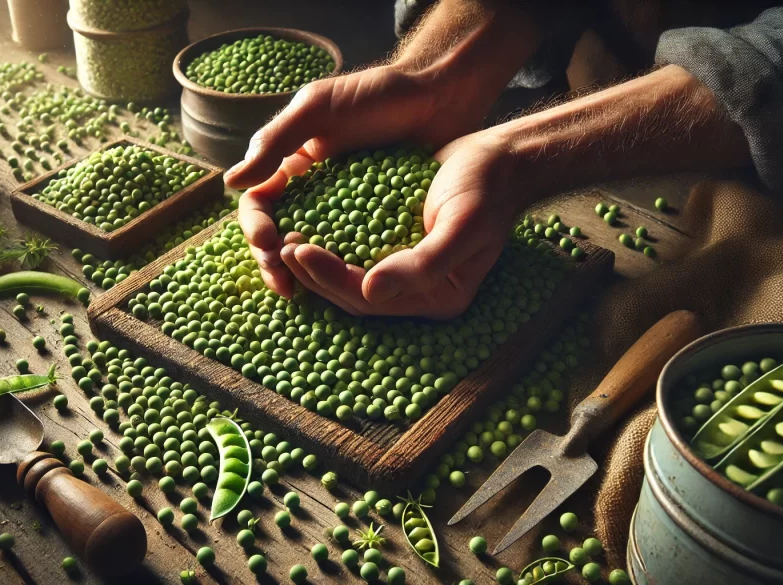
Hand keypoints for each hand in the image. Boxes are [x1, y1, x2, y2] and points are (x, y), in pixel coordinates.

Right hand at [231, 64, 499, 299]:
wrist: (439, 95)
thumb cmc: (376, 93)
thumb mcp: (318, 108)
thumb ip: (276, 141)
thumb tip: (231, 184)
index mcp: (290, 163)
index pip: (259, 203)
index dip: (256, 226)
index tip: (268, 242)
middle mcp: (311, 189)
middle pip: (279, 234)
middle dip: (275, 261)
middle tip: (284, 281)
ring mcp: (344, 208)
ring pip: (313, 248)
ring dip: (304, 273)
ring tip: (306, 291)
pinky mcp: (375, 221)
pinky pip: (352, 251)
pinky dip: (344, 269)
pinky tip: (348, 286)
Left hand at [280, 132, 521, 317]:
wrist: (501, 160)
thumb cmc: (486, 189)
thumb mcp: (461, 225)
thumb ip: (421, 264)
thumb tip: (370, 291)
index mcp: (439, 297)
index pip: (371, 300)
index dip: (330, 279)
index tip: (298, 251)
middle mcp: (421, 292)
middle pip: (355, 295)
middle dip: (315, 275)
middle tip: (281, 248)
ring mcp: (409, 272)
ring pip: (351, 279)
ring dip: (317, 264)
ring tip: (286, 241)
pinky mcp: (397, 248)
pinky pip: (357, 255)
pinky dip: (331, 246)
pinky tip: (306, 228)